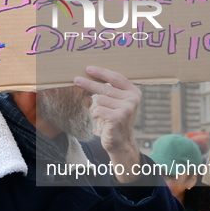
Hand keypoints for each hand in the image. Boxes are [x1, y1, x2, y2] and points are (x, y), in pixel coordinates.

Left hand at [74, 66, 141, 182]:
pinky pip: (98, 109)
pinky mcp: (118, 118)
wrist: (120, 142)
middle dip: (88, 84)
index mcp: (133, 92)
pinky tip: (99, 118)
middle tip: (76, 80)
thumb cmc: (114, 119)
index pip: (116, 77)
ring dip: (95, 106)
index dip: (101, 72)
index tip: (88, 69)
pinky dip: (95, 113)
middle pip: (105, 87)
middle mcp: (132, 99)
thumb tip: (90, 74)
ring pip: (100, 99)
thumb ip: (110, 90)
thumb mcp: (116, 102)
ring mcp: (126, 109)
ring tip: (99, 113)